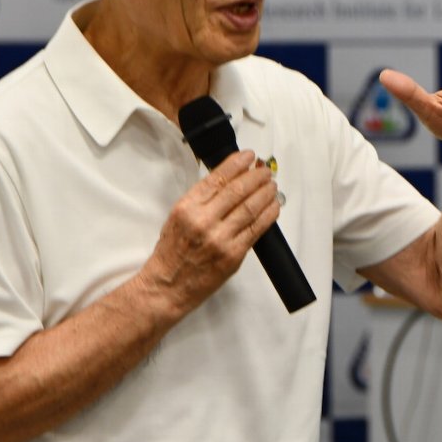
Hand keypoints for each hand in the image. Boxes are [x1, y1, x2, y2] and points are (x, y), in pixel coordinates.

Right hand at [141, 150, 279, 312]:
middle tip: (265, 171)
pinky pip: (256, 229)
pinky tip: (274, 206)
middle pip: (238, 189)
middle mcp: (203, 219)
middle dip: (257, 176)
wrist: (167, 286)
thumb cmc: (172, 251)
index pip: (218, 177)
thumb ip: (202, 198)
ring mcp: (220, 238)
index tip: (249, 156)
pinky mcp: (233, 254)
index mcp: (187, 206)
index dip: (237, 163)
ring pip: (251, 207)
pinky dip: (268, 215)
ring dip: (266, 193)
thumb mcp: (179, 216)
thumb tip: (231, 178)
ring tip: (272, 186)